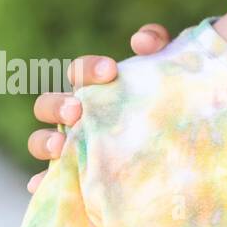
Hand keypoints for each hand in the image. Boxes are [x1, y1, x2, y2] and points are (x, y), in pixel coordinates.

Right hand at [25, 23, 171, 193]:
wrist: (185, 139)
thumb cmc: (170, 96)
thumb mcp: (171, 68)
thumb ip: (158, 44)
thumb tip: (140, 42)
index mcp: (96, 87)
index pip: (81, 72)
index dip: (89, 69)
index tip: (110, 71)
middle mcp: (78, 114)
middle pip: (48, 105)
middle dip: (58, 106)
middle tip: (78, 110)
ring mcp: (72, 145)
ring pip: (41, 141)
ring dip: (45, 142)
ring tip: (60, 147)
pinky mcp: (75, 175)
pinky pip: (50, 180)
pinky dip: (42, 182)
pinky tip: (43, 184)